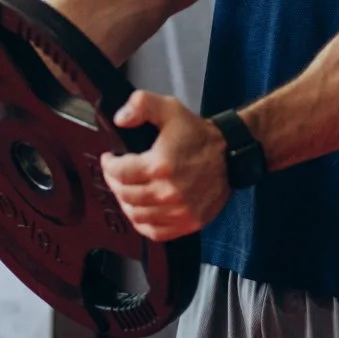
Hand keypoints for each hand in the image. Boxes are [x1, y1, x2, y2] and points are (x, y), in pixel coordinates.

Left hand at [100, 90, 230, 241]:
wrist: (230, 154)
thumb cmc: (198, 134)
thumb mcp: (170, 108)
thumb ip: (141, 105)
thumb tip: (120, 119)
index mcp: (160, 165)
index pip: (119, 173)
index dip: (108, 165)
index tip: (109, 159)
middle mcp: (168, 192)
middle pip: (125, 195)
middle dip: (114, 182)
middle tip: (115, 173)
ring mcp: (178, 211)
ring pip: (136, 215)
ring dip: (125, 203)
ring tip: (126, 189)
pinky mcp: (188, 223)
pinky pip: (154, 232)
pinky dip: (142, 223)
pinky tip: (140, 209)